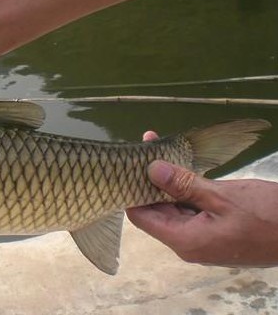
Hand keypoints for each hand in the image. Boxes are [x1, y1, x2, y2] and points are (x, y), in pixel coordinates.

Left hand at [126, 132, 277, 266]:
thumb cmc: (267, 216)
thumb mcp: (222, 196)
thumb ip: (184, 184)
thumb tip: (151, 169)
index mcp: (184, 240)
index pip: (140, 216)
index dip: (130, 190)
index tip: (128, 163)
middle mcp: (188, 243)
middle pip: (155, 210)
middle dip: (148, 180)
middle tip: (144, 147)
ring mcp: (202, 239)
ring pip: (173, 207)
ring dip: (167, 181)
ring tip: (158, 148)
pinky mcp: (215, 231)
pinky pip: (191, 210)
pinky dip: (184, 189)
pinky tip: (181, 166)